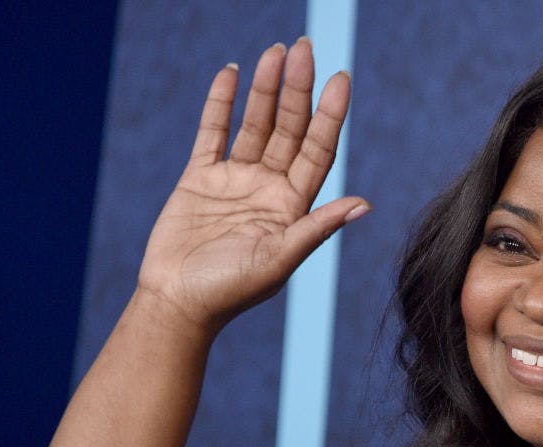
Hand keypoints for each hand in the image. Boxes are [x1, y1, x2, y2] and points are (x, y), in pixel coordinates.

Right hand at [138, 39, 369, 335]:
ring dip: (266, 90)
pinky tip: (233, 74)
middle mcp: (269, 188)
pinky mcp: (201, 179)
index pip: (318, 150)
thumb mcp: (280, 260)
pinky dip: (221, 103)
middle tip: (306, 48)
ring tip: (277, 52)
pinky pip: (213, 132)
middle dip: (298, 89)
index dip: (330, 115)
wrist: (179, 303)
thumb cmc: (232, 291)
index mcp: (293, 206)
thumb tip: (363, 205)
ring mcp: (235, 180)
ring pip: (255, 124)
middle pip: (290, 129)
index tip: (341, 78)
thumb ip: (317, 228)